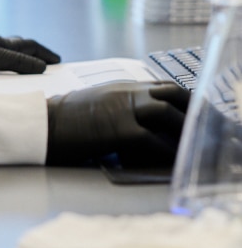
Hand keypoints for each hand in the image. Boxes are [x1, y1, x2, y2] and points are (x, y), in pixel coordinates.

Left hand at [0, 20, 60, 74]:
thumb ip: (17, 62)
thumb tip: (43, 67)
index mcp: (2, 43)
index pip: (29, 46)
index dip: (44, 53)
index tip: (58, 61)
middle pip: (18, 45)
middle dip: (33, 52)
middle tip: (45, 59)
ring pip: (2, 49)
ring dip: (16, 55)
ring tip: (22, 63)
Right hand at [46, 81, 189, 166]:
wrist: (42, 124)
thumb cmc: (65, 120)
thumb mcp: (98, 105)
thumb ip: (122, 108)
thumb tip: (146, 126)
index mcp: (122, 86)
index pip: (164, 87)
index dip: (185, 101)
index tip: (197, 114)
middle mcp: (126, 92)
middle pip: (173, 93)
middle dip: (194, 111)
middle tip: (204, 130)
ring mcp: (122, 108)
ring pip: (167, 113)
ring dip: (184, 130)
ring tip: (192, 147)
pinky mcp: (117, 129)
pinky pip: (152, 140)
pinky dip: (166, 152)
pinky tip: (170, 161)